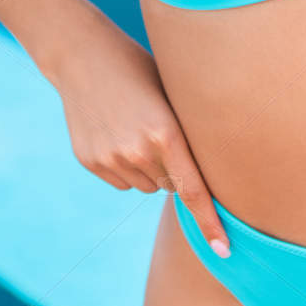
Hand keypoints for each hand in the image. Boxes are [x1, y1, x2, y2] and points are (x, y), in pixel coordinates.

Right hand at [46, 18, 229, 256]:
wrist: (82, 55)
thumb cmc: (139, 69)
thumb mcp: (173, 96)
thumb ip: (186, 137)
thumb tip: (205, 179)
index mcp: (166, 134)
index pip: (194, 192)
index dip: (210, 224)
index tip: (224, 251)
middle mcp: (137, 152)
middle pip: (168, 187)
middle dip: (171, 170)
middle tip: (160, 133)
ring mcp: (109, 159)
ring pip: (144, 186)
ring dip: (147, 168)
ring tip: (134, 128)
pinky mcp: (89, 160)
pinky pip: (121, 180)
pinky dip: (124, 166)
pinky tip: (114, 133)